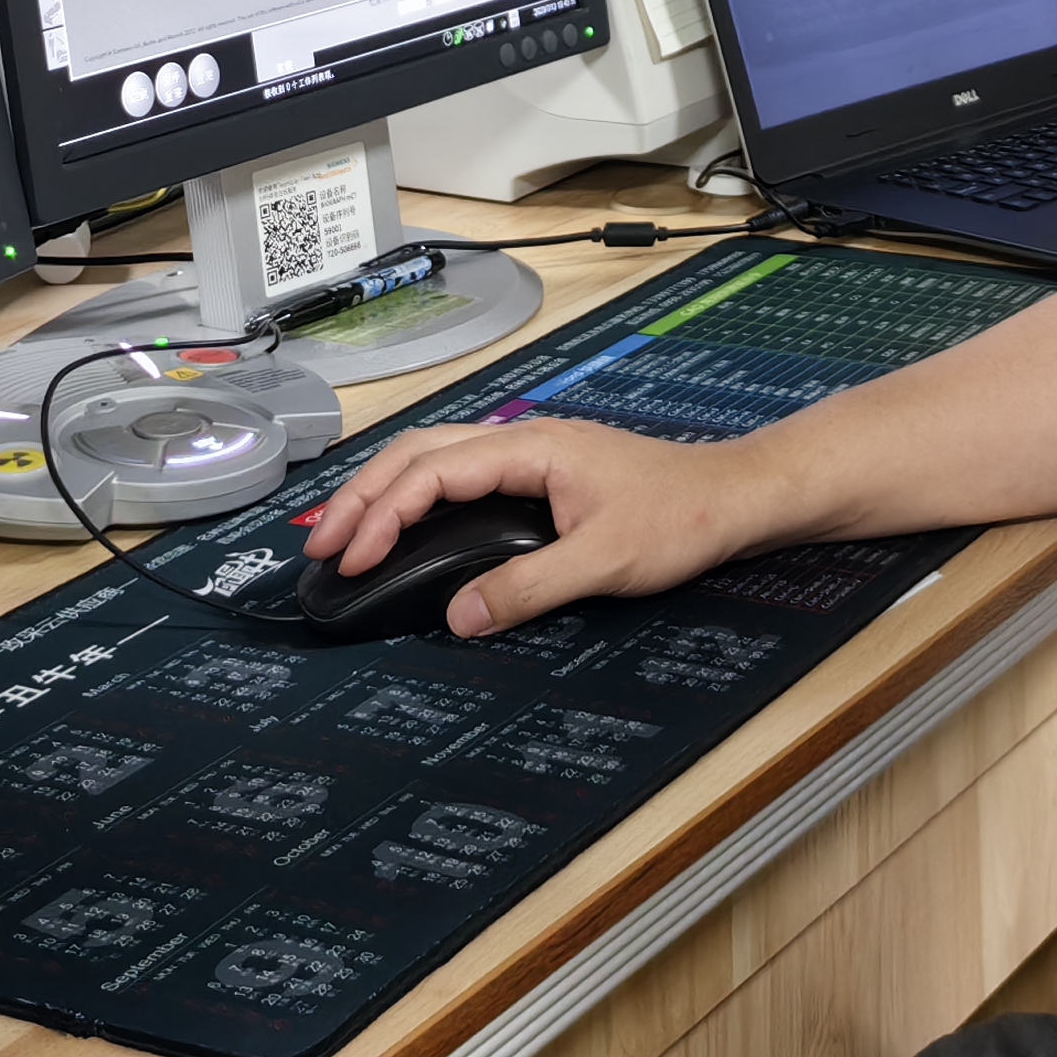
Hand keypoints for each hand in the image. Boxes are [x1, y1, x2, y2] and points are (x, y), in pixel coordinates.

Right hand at [300, 417, 794, 637]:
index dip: (382, 514)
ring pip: (435, 458)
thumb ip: (528, 588)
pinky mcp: (541, 473)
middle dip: (362, 496)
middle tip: (322, 546)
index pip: (432, 472)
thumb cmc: (684, 515)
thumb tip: (459, 617)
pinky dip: (418, 496)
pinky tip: (408, 526)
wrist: (735, 497)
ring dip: (385, 492)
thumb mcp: (604, 561)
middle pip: (418, 453)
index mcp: (531, 448)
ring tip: (346, 535)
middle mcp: (524, 440)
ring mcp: (531, 453)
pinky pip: (460, 473)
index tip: (352, 558)